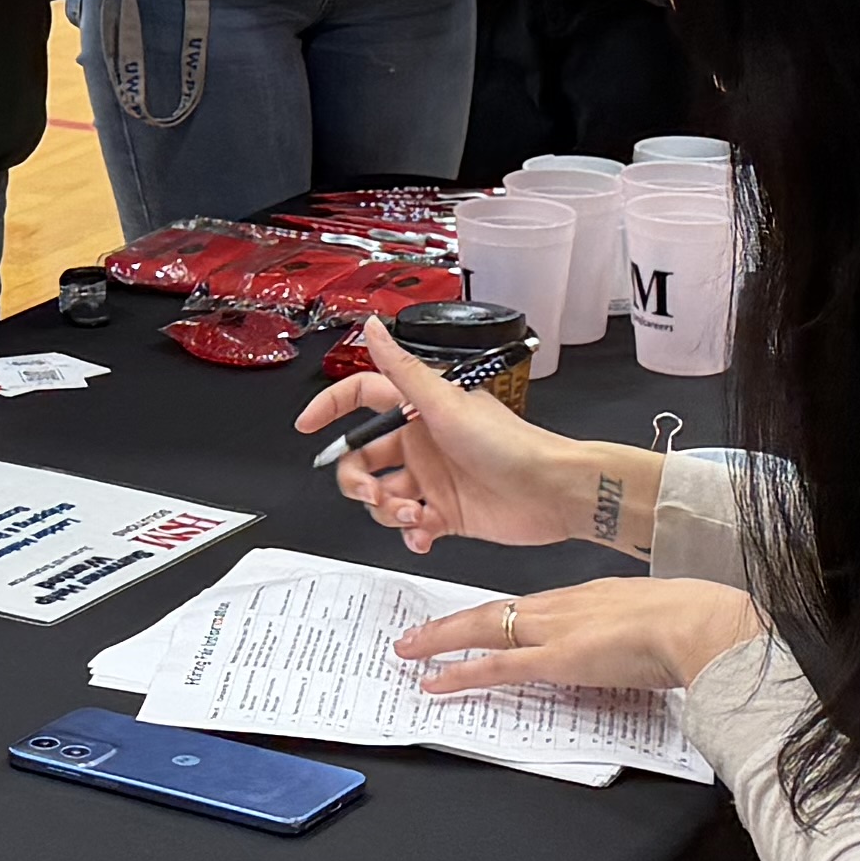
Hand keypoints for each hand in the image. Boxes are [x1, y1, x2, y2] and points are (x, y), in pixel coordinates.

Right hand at [294, 318, 619, 556]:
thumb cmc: (509, 444)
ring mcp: (433, 480)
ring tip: (412, 515)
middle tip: (371, 494)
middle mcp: (422, 444)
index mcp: (419, 411)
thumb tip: (372, 326)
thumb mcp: (446, 403)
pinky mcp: (447, 514)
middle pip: (364, 459)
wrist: (552, 492)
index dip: (331, 408)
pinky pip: (410, 527)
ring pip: (383, 498)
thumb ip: (402, 369)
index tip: (307, 426)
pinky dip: (410, 534)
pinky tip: (423, 534)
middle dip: (357, 481)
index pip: (362, 399)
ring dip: (387, 511)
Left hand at [408, 576, 766, 695]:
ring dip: (441, 642)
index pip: (527, 606)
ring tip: (408, 651)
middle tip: (415, 633)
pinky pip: (495, 667)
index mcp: (586, 596)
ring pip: (482, 630)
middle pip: (492, 611)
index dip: (497, 615)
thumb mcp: (654, 620)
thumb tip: (634, 649)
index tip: (475, 621)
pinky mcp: (554, 659)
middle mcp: (561, 606)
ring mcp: (553, 631)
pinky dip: (460, 674)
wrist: (697, 623)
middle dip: (450, 624)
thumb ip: (633, 634)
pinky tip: (435, 682)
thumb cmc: (689, 621)